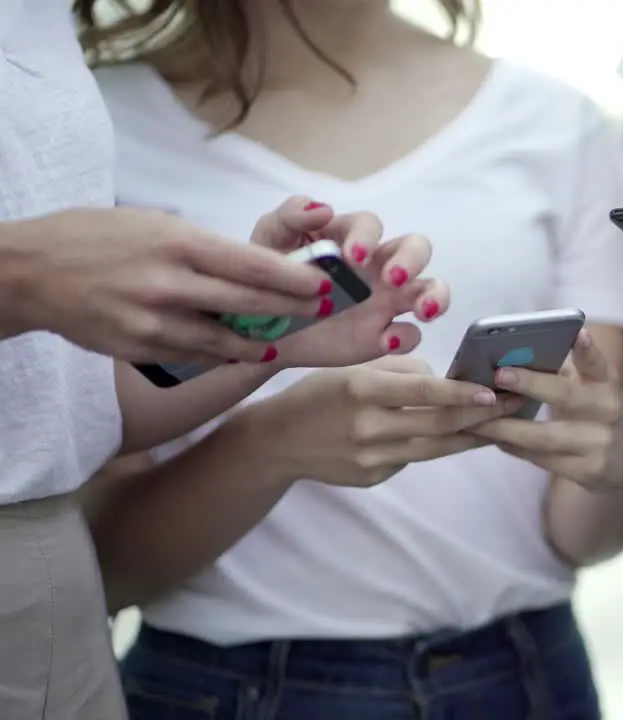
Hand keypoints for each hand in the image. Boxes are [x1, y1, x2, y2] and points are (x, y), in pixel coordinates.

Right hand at [5, 204, 333, 362]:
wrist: (30, 272)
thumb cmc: (95, 237)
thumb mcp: (152, 224)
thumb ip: (200, 247)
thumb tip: (247, 265)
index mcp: (178, 243)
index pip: (253, 264)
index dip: (294, 279)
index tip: (323, 284)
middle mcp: (170, 284)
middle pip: (248, 302)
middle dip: (291, 309)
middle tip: (320, 311)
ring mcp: (154, 321)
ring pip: (223, 339)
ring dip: (257, 342)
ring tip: (278, 341)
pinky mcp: (139, 348)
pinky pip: (192, 356)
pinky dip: (218, 355)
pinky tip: (236, 352)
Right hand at [241, 356, 525, 487]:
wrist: (277, 442)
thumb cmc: (320, 393)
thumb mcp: (352, 368)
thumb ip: (400, 370)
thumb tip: (445, 379)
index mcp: (361, 390)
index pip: (423, 391)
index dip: (462, 392)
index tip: (494, 390)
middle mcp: (368, 427)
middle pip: (438, 425)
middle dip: (482, 415)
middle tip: (516, 404)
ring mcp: (371, 458)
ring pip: (435, 448)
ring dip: (472, 436)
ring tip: (503, 423)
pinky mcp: (375, 477)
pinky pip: (415, 458)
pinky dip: (439, 445)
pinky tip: (461, 436)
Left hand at [253, 200, 447, 367]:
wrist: (260, 331)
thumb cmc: (270, 275)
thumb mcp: (271, 238)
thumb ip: (291, 215)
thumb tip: (323, 208)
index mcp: (351, 239)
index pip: (371, 225)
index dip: (367, 236)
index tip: (353, 257)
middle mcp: (377, 266)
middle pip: (417, 249)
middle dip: (413, 259)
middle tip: (393, 278)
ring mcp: (386, 301)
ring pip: (430, 289)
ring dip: (436, 296)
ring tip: (424, 311)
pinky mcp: (385, 335)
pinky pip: (411, 334)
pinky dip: (407, 337)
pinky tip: (387, 340)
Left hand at [469, 330, 622, 489]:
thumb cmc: (599, 416)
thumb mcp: (596, 391)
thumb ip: (569, 372)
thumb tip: (519, 351)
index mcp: (609, 386)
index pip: (599, 364)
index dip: (589, 349)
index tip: (576, 333)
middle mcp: (608, 412)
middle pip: (567, 396)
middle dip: (532, 384)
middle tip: (499, 374)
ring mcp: (599, 444)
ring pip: (545, 436)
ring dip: (507, 427)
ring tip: (478, 419)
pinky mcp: (587, 472)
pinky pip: (542, 459)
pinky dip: (515, 448)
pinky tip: (495, 439)